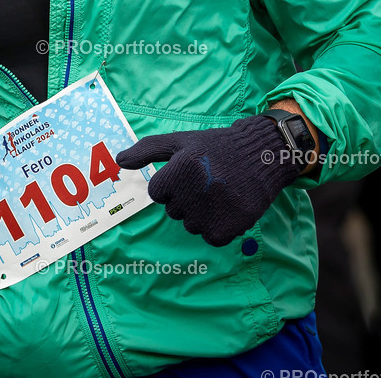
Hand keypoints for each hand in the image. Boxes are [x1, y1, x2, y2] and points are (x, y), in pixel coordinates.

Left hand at [116, 115, 300, 245]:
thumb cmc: (216, 148)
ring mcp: (212, 212)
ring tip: (220, 192)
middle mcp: (194, 192)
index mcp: (180, 169)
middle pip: (173, 210)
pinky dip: (218, 227)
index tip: (191, 172)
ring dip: (201, 214)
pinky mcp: (229, 228)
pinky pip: (210, 237)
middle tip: (208, 180)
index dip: (172, 182)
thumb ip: (147, 150)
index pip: (157, 193)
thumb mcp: (181, 141)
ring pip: (190, 225)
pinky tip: (229, 206)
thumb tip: (118, 161)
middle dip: (186, 198)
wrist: (262, 155)